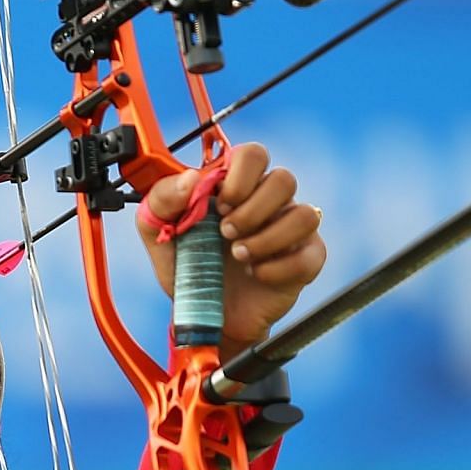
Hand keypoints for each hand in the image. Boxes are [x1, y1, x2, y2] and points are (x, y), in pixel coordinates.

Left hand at [136, 143, 326, 360]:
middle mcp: (269, 202)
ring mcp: (290, 231)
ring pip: (304, 214)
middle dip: (252, 209)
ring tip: (240, 256)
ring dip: (268, 238)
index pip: (254, 154)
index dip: (240, 176)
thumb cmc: (189, 269)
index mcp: (236, 187)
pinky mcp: (305, 260)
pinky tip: (258, 274)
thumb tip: (190, 178)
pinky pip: (311, 253)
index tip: (219, 205)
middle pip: (284, 179)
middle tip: (225, 234)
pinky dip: (280, 266)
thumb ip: (162, 199)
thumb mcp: (159, 234)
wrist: (205, 315)